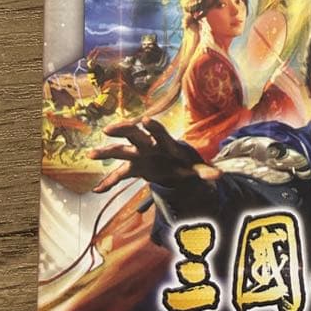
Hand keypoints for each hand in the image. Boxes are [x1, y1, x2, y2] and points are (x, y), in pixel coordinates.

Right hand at [89, 117, 203, 193]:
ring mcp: (138, 155)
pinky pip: (119, 175)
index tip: (146, 119)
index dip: (153, 127)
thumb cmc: (185, 162)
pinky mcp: (133, 167)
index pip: (159, 132)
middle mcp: (149, 145)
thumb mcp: (196, 167)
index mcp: (165, 143)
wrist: (176, 163)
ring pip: (120, 151)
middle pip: (134, 135)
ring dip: (106, 152)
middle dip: (122, 131)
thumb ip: (205, 172)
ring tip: (90, 155)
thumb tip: (220, 175)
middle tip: (109, 129)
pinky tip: (98, 191)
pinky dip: (109, 182)